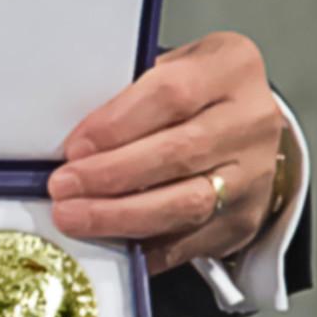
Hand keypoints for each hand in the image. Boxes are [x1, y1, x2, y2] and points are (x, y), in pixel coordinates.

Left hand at [47, 32, 284, 273]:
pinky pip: (185, 243)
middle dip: (110, 174)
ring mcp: (253, 175)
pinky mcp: (241, 220)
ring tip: (74, 216)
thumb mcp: (167, 71)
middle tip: (63, 187)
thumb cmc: (193, 98)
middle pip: (177, 153)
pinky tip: (105, 245)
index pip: (170, 94)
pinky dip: (140, 248)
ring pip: (185, 203)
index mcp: (230, 68)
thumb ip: (128, 98)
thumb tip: (72, 144)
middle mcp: (250, 121)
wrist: (244, 133)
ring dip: (120, 215)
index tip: (75, 147)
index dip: (116, 124)